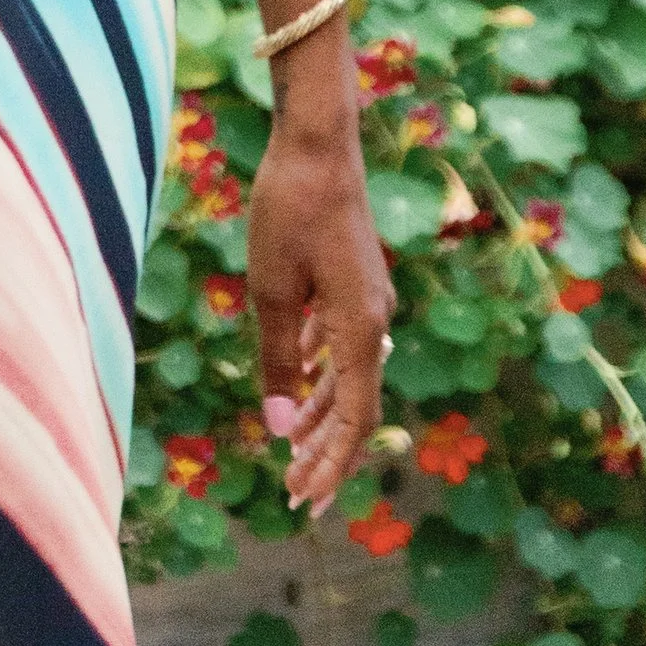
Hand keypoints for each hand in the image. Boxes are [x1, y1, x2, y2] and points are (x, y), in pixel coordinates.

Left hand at [247, 105, 391, 515]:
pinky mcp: (353, 278)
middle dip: (325, 452)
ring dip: (319, 413)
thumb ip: (277, 359)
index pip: (354, 419)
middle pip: (356, 404)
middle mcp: (375, 319)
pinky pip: (341, 341)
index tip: (307, 503)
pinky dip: (320, 369)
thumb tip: (278, 427)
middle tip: (296, 495)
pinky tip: (298, 379)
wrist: (316, 142)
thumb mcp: (271, 290)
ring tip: (290, 449)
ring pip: (348, 373)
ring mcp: (367, 297)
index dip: (331, 465)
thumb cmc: (289, 211)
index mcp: (360, 329)